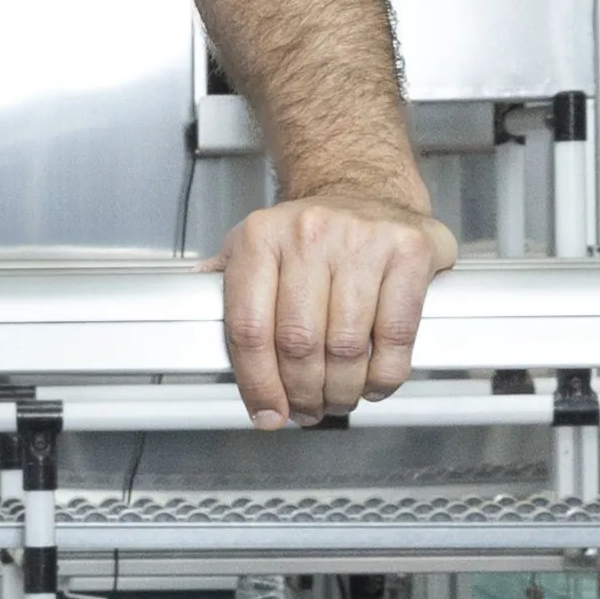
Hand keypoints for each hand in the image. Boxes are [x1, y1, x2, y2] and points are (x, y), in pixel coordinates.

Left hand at [210, 191, 457, 429]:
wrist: (366, 187)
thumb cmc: (311, 230)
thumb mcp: (256, 243)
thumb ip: (228, 282)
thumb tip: (191, 314)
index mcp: (260, 237)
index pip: (248, 327)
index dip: (257, 383)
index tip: (267, 412)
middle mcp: (307, 234)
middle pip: (297, 343)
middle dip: (303, 393)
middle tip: (308, 409)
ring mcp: (360, 241)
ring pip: (346, 346)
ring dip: (342, 391)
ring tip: (339, 399)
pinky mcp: (408, 253)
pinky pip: (395, 336)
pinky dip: (384, 375)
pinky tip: (373, 382)